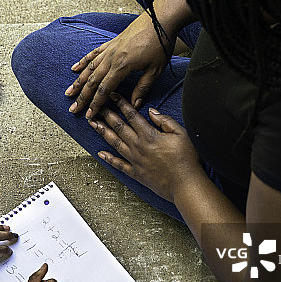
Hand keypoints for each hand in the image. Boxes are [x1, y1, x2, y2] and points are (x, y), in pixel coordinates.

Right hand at [65, 12, 172, 118]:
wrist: (160, 18)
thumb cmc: (160, 43)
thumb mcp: (155, 69)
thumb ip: (143, 87)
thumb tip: (134, 105)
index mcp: (122, 66)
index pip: (104, 89)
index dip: (96, 103)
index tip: (89, 115)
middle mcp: (112, 58)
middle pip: (92, 81)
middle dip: (82, 97)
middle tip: (73, 109)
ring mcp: (110, 49)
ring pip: (89, 68)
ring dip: (78, 82)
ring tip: (68, 92)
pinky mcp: (111, 43)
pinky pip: (93, 54)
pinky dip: (83, 62)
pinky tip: (74, 68)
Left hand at [90, 93, 204, 201]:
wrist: (186, 185)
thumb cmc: (187, 160)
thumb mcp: (182, 134)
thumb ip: (165, 121)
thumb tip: (152, 112)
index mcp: (149, 136)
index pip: (132, 115)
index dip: (121, 104)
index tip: (113, 96)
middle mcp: (139, 147)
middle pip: (119, 127)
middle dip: (107, 115)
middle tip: (97, 107)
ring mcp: (135, 161)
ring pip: (115, 143)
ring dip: (103, 132)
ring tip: (93, 124)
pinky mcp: (136, 173)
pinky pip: (119, 165)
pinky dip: (109, 159)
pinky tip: (100, 153)